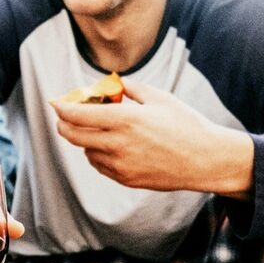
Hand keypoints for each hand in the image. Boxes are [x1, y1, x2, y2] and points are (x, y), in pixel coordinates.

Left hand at [48, 81, 252, 196]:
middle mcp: (118, 143)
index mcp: (125, 119)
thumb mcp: (161, 98)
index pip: (78, 115)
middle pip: (74, 136)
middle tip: (64, 118)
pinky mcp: (126, 179)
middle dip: (64, 125)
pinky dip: (98, 155)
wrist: (207, 160)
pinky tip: (109, 146)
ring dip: (85, 140)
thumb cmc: (187, 125)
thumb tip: (116, 83)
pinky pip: (100, 166)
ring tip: (97, 130)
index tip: (56, 103)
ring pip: (87, 152)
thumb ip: (133, 89)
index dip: (62, 108)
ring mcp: (121, 164)